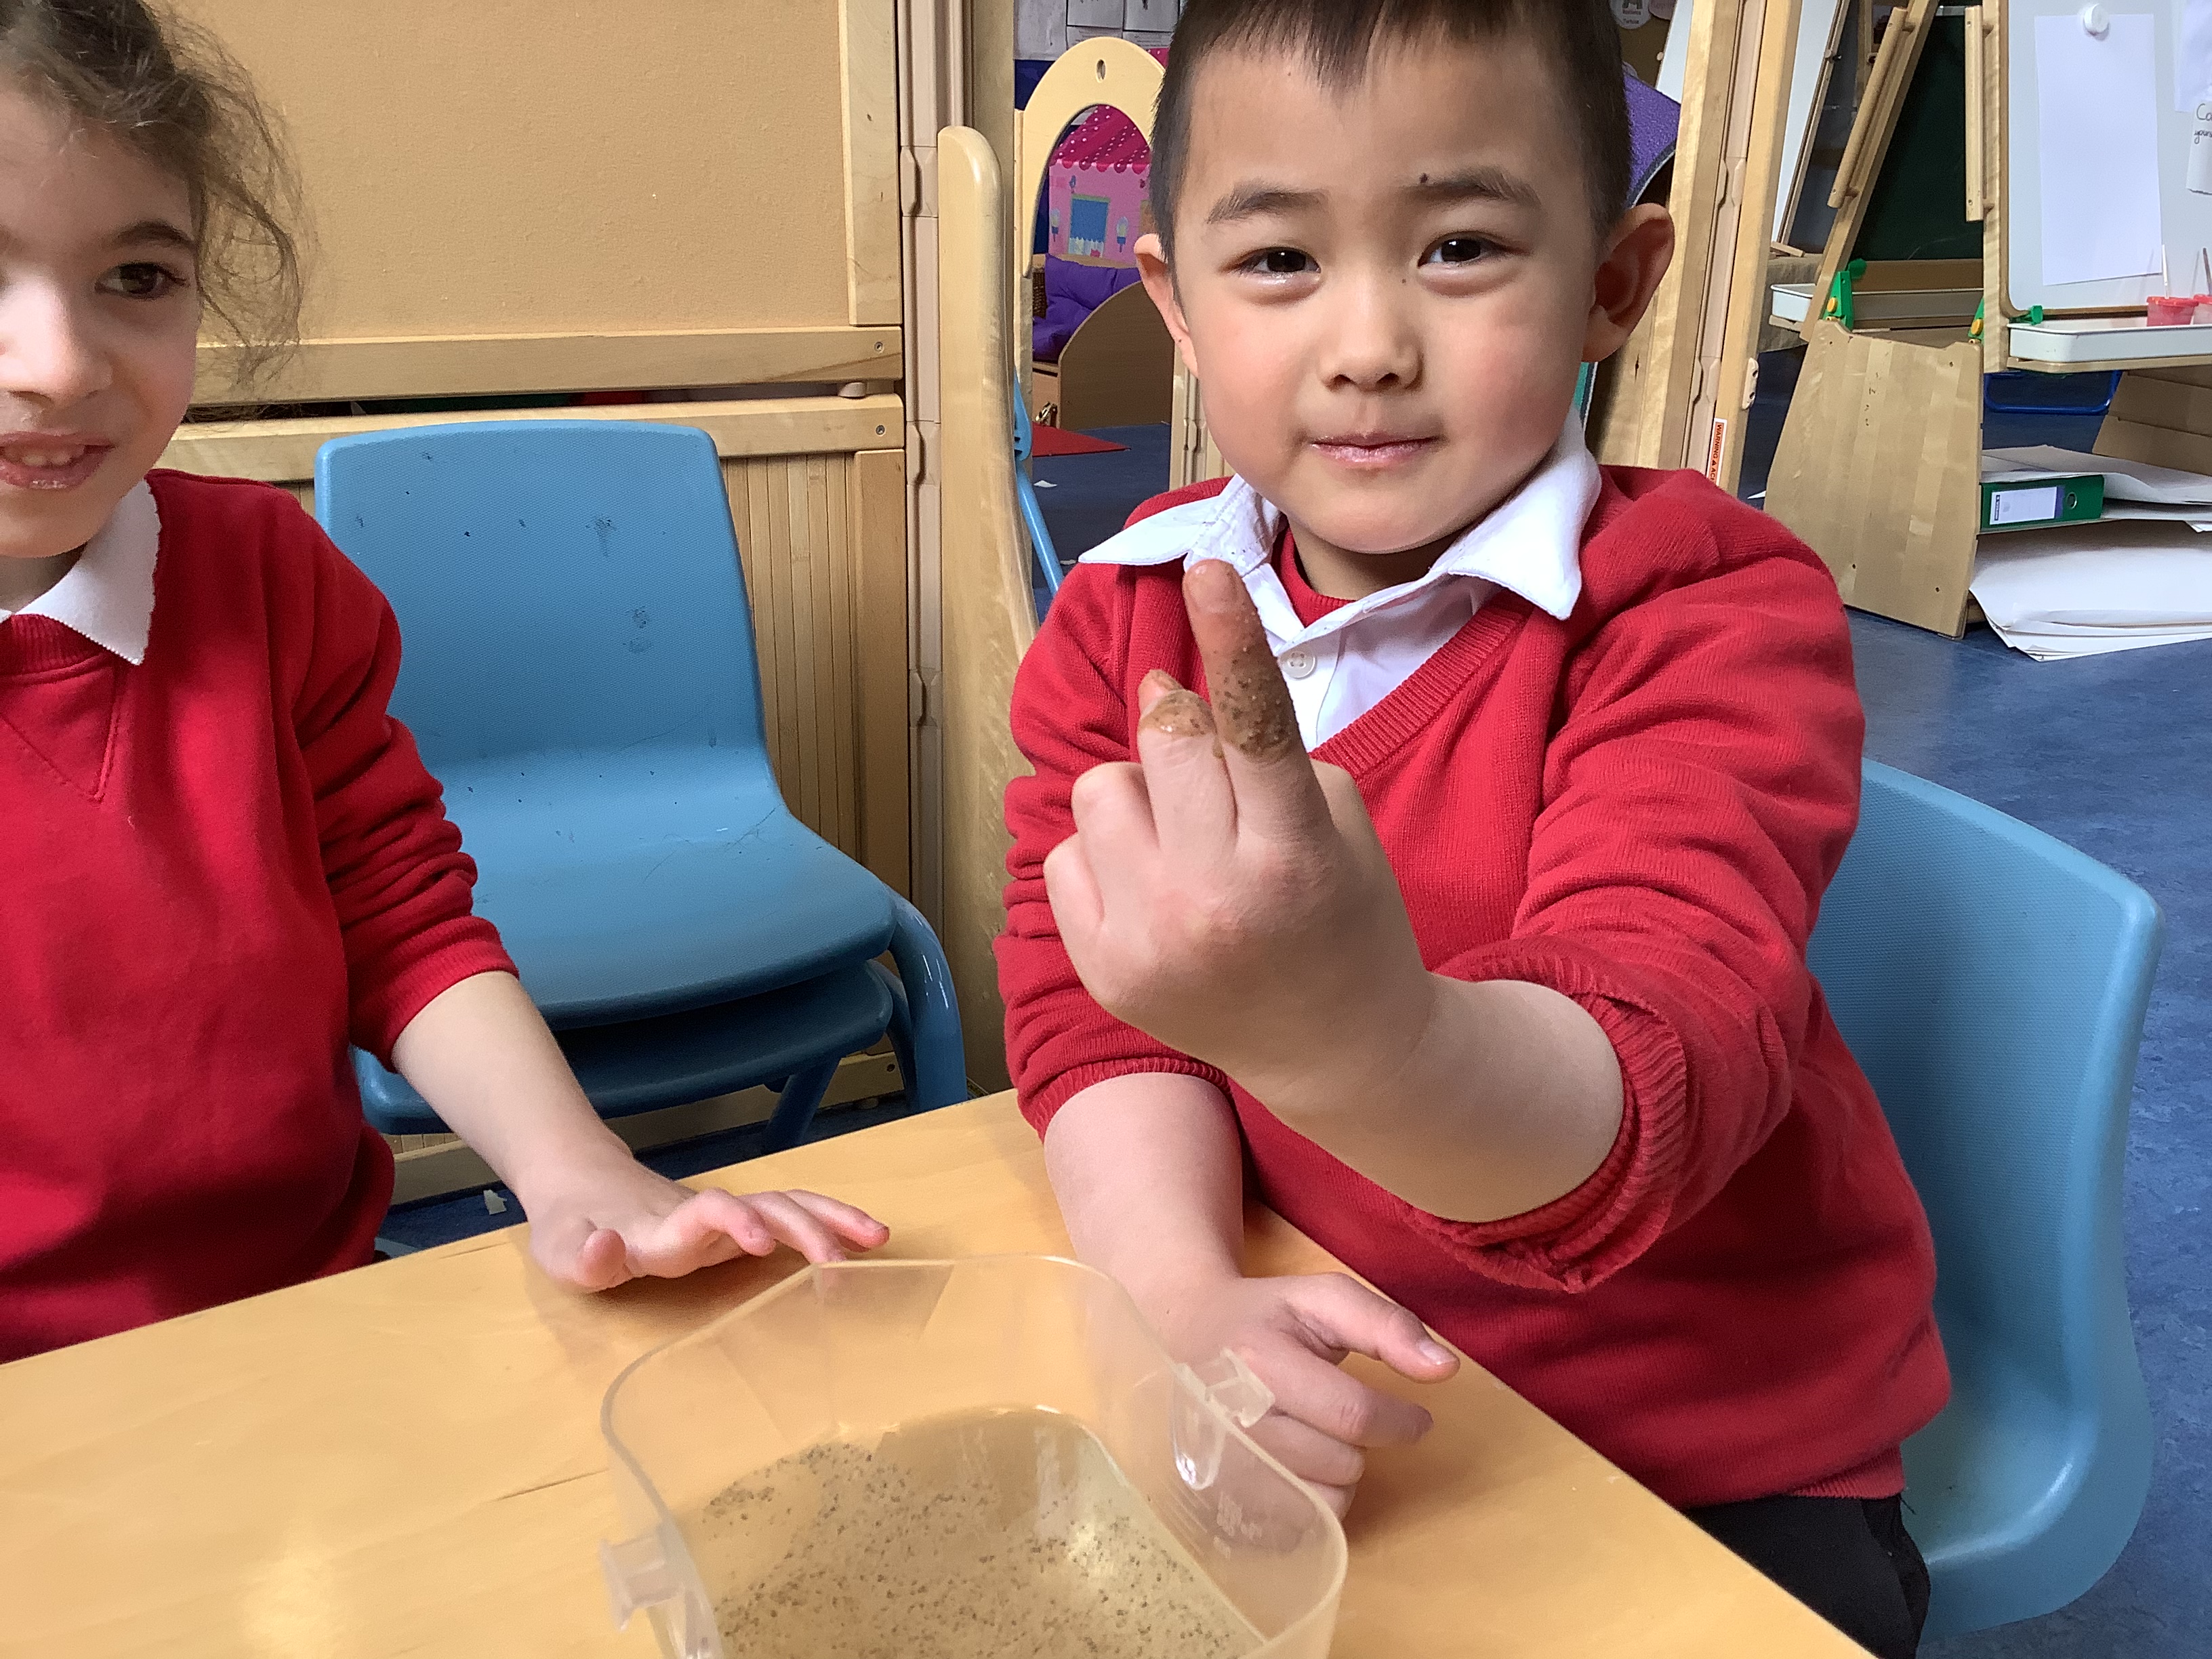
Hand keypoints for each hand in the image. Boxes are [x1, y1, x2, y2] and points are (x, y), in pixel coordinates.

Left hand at [517, 1150, 888, 1290]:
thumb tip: (605, 1247)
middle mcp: (706, 1216)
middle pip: (767, 1205)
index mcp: (665, 1226)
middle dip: (806, 1228)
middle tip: (842, 1263)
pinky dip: (828, 1223)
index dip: (735, 1222)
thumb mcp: (560, 1250)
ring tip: (878, 1238)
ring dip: (832, 1219)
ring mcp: (726, 1219)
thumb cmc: (574, 1225)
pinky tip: (863, 1239)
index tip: (762, 1243)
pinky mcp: (737, 1227)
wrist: (585, 1184)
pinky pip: (790, 1218)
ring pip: (788, 1206)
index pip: (707, 1214)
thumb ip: (583, 1255)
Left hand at [1043, 560, 1434, 1098]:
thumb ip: (1257, 751)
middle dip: (1181, 727)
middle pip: (1165, 739)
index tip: (1207, 566)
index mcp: (1294, 854)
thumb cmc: (1340, 912)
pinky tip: (1153, 893)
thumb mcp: (1334, 820)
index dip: (1231, 638)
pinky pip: (1062, 854)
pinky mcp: (1100, 970)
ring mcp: (1150, 940)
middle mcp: (1217, 899)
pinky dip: (1105, 857)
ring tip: (1181, 841)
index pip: (1255, 725)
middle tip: (1210, 765)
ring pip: (1100, 788)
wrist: (1334, 1045)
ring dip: (1137, 794)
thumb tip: (1159, 697)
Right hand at [1150, 1268, 1458, 1517]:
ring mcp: (1221, 1467)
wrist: (1188, 1332)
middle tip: (1344, 1413)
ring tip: (1317, 1435)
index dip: (1402, 1421)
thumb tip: (1446, 1369)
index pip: (1354, 1414)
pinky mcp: (1220, 1500)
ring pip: (1325, 1503)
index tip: (1417, 1417)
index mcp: (1259, 1362)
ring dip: (1340, 1472)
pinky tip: (1298, 1462)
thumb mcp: (1325, 1298)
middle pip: (1341, 1462)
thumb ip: (1387, 1326)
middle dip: (1363, 1442)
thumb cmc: (1267, 1316)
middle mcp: (1233, 1420)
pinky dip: (1313, 1500)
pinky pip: (1299, 1527)